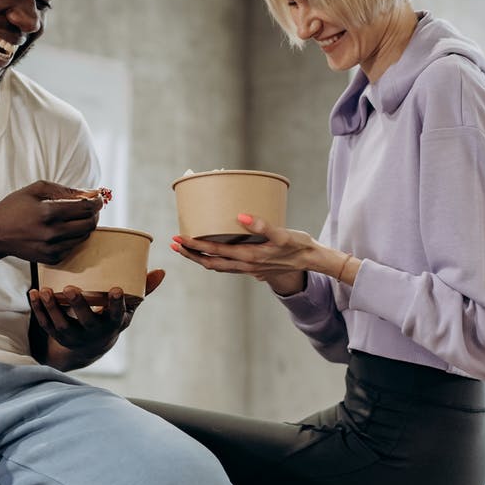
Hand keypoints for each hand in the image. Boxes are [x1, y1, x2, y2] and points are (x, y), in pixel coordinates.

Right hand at [0, 180, 103, 263]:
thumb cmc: (14, 208)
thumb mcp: (35, 189)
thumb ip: (64, 189)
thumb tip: (89, 192)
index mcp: (49, 212)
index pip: (86, 208)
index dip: (97, 202)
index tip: (98, 198)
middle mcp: (52, 233)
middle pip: (89, 224)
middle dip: (93, 214)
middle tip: (89, 208)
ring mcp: (52, 248)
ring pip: (83, 237)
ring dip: (84, 226)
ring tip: (74, 218)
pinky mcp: (51, 259)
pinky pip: (73, 247)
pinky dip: (73, 238)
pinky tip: (62, 230)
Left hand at [29, 269, 164, 358]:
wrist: (91, 347)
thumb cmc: (110, 319)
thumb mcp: (127, 309)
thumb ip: (142, 290)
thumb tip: (161, 271)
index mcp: (112, 324)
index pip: (116, 315)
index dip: (117, 304)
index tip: (116, 289)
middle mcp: (93, 333)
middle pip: (86, 321)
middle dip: (78, 306)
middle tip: (71, 289)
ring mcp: (73, 336)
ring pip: (61, 325)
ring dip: (52, 308)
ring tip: (45, 291)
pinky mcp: (57, 335)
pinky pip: (46, 324)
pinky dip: (39, 310)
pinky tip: (33, 294)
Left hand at [170, 214, 319, 289]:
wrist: (311, 260)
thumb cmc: (298, 245)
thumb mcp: (283, 234)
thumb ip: (263, 225)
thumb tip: (241, 216)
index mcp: (248, 257)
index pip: (214, 252)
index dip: (194, 246)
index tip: (179, 238)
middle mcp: (245, 265)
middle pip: (209, 262)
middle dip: (189, 254)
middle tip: (172, 243)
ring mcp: (247, 268)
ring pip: (217, 266)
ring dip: (199, 258)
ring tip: (184, 248)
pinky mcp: (252, 266)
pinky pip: (226, 266)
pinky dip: (212, 259)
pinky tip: (208, 253)